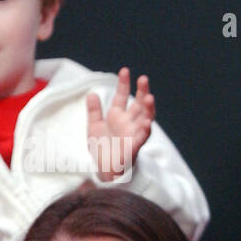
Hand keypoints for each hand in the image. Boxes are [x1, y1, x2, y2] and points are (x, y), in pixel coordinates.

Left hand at [86, 67, 154, 181]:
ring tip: (149, 97)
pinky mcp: (135, 146)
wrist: (104, 169)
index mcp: (118, 115)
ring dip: (148, 108)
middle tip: (143, 78)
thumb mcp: (94, 127)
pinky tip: (147, 122)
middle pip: (138, 103)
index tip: (124, 70)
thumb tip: (91, 93)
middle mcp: (129, 122)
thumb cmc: (102, 148)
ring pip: (145, 117)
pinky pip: (142, 137)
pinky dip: (145, 129)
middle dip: (142, 91)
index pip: (122, 96)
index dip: (124, 83)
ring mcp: (133, 133)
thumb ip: (94, 111)